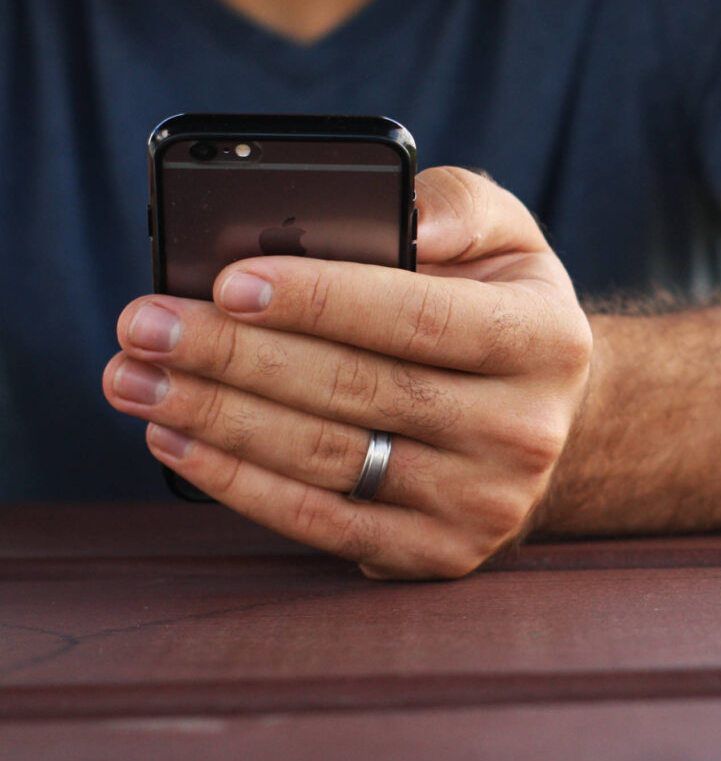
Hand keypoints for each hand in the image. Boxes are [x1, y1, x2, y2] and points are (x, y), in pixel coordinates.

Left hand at [103, 168, 591, 578]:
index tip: (228, 282)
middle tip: (145, 326)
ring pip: (328, 459)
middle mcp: (524, 431)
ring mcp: (481, 504)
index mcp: (544, 339)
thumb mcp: (506, 235)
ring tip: (136, 377)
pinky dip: (238, 484)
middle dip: (237, 356)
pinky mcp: (435, 553)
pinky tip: (177, 440)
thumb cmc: (500, 303)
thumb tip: (408, 225)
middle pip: (358, 390)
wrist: (536, 409)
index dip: (322, 301)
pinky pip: (322, 523)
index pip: (420, 318)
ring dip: (217, 418)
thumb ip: (459, 207)